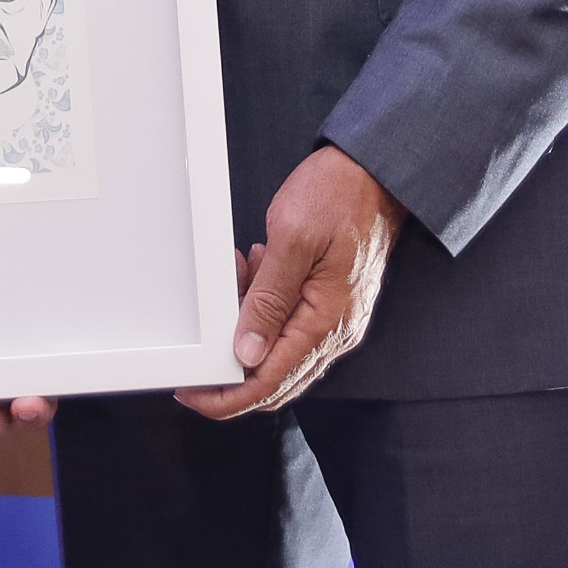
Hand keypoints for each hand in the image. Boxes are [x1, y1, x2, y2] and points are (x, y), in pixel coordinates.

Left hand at [180, 146, 403, 420]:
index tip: (192, 393)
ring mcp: (336, 319)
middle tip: (196, 354)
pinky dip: (262, 309)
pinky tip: (254, 271)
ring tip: (234, 278)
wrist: (375, 170)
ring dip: (246, 328)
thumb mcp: (293, 240)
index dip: (227, 397)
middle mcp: (336, 331)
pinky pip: (290, 325)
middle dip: (230, 373)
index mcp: (326, 322)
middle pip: (275, 380)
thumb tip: (248, 353)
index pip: (271, 383)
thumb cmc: (339, 195)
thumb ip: (269, 299)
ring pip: (279, 351)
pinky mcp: (331, 303)